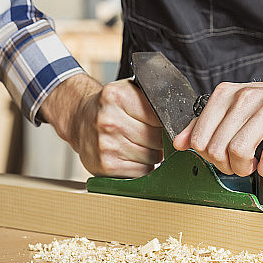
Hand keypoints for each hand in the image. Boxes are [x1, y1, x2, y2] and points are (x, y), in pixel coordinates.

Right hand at [40, 74, 162, 176]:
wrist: (79, 118)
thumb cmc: (109, 106)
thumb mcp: (128, 91)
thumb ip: (153, 99)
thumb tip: (183, 120)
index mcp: (118, 97)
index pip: (161, 117)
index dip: (167, 123)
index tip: (164, 124)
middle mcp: (109, 121)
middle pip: (157, 139)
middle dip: (159, 140)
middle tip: (149, 134)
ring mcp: (106, 145)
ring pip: (151, 157)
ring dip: (151, 154)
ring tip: (138, 143)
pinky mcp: (105, 165)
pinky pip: (141, 171)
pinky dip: (141, 166)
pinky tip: (131, 155)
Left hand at [173, 77, 262, 177]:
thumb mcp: (237, 112)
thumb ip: (206, 125)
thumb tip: (179, 142)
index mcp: (227, 93)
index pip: (200, 136)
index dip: (207, 156)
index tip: (221, 158)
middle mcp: (247, 95)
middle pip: (218, 147)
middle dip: (226, 166)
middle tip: (239, 166)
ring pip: (239, 151)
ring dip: (245, 169)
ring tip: (253, 166)